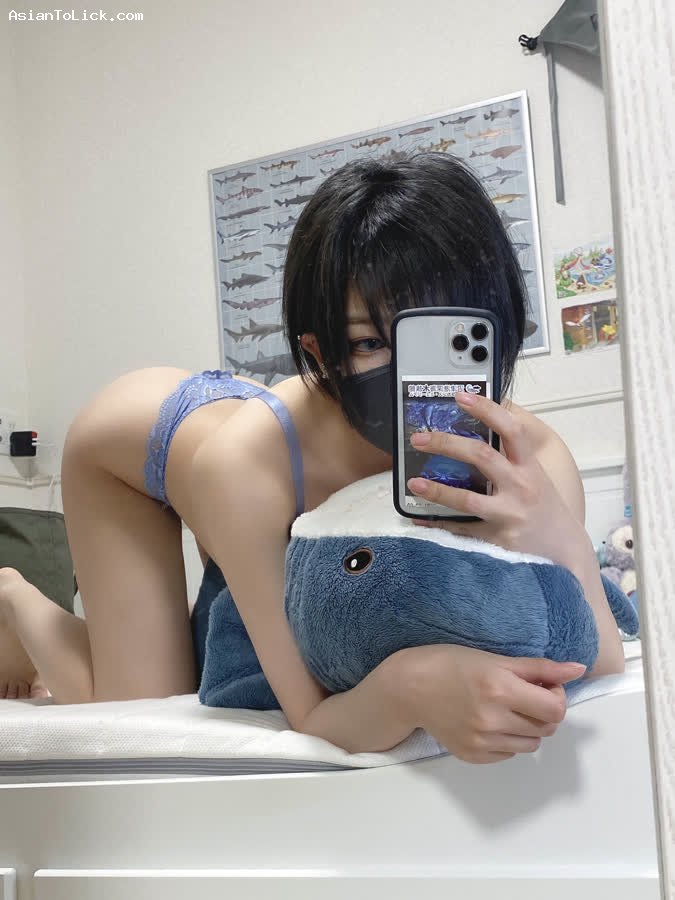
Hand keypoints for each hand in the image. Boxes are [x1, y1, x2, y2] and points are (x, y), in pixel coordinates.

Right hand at [399, 644, 584, 763]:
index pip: (555, 708)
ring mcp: (482, 742)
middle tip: (524, 694)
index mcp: (501, 689)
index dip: (556, 695)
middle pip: (547, 728)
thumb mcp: (495, 658)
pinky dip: (508, 739)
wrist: (408, 688)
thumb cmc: (450, 664)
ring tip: (506, 708)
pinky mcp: (473, 756)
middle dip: (543, 710)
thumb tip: (578, 669)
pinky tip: (490, 721)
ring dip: (528, 727)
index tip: (542, 685)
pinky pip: (509, 753)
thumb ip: (540, 668)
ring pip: (531, 744)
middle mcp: (493, 719)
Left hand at [407, 391, 587, 565]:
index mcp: (529, 467)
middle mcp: (521, 487)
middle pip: (481, 456)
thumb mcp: (536, 475)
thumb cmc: (544, 507)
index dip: (486, 410)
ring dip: (437, 490)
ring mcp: (510, 515)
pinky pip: (462, 530)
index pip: (511, 429)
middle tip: (419, 438)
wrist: (564, 550)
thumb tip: (486, 420)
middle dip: (446, 443)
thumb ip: (513, 453)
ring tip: (413, 483)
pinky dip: (438, 524)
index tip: (461, 396)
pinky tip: (420, 518)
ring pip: (467, 499)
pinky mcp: (498, 539)